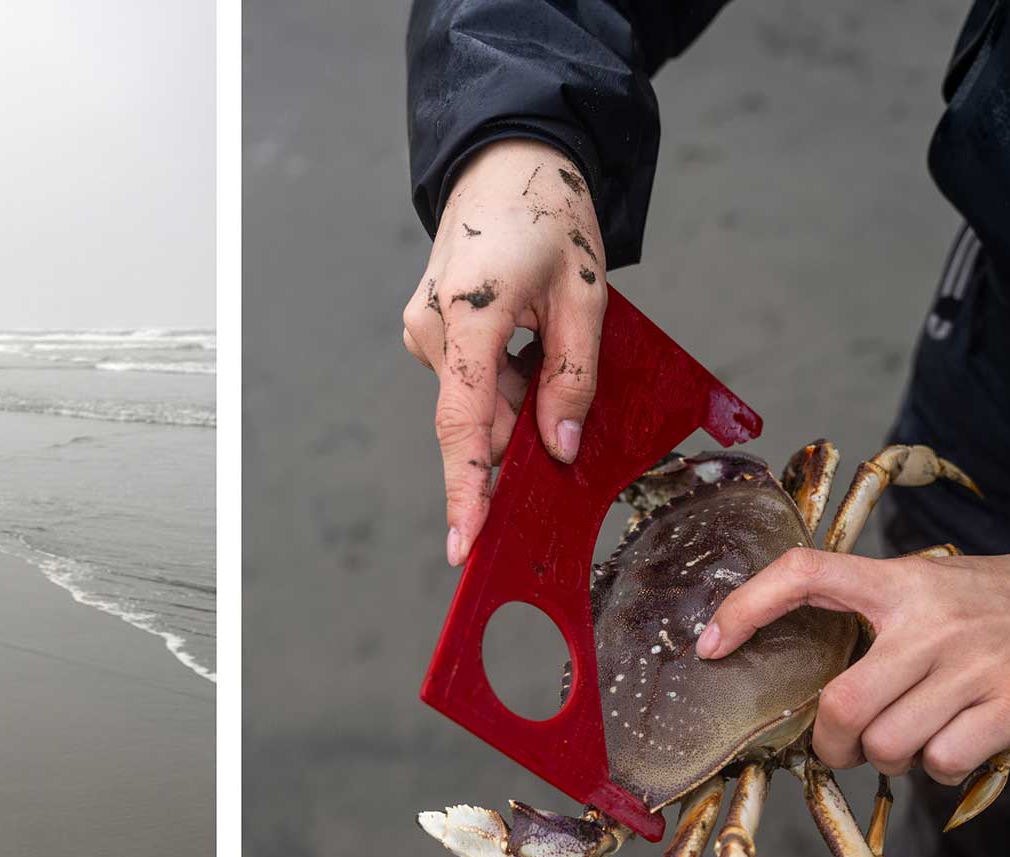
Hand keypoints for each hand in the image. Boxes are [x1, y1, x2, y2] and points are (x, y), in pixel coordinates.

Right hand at [402, 139, 608, 565]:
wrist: (509, 161)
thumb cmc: (549, 216)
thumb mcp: (583, 296)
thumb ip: (573, 378)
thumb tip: (560, 449)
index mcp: (469, 317)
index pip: (463, 424)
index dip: (467, 491)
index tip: (467, 543)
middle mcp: (431, 330)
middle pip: (475, 421)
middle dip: (516, 443)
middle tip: (561, 441)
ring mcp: (425, 330)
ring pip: (475, 403)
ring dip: (516, 405)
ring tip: (550, 350)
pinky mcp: (430, 329)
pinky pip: (470, 381)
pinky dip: (503, 386)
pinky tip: (528, 349)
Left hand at [697, 548, 1009, 782]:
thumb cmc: (1000, 604)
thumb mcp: (931, 585)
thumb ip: (873, 618)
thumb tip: (811, 682)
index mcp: (900, 583)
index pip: (804, 574)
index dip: (746, 606)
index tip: (711, 644)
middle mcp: (931, 622)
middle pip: (842, 706)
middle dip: (831, 744)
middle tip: (843, 746)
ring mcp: (974, 665)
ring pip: (889, 744)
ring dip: (889, 758)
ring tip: (915, 738)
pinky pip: (943, 762)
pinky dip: (939, 768)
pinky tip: (957, 745)